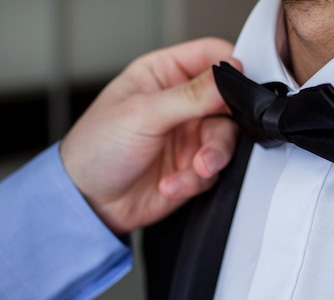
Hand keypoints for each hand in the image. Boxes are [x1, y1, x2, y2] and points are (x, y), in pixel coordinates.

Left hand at [60, 38, 240, 234]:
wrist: (90, 203)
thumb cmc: (96, 149)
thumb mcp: (143, 114)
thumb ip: (190, 96)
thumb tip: (228, 77)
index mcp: (164, 75)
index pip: (209, 57)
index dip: (229, 69)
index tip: (238, 87)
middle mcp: (181, 104)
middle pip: (227, 104)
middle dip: (221, 129)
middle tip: (210, 143)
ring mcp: (189, 136)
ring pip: (225, 140)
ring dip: (211, 158)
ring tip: (195, 169)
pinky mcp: (194, 166)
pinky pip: (214, 170)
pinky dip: (195, 180)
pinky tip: (170, 184)